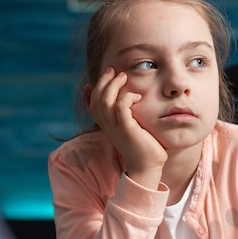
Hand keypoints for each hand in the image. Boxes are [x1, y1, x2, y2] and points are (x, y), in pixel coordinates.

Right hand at [86, 67, 167, 188]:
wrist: (147, 167)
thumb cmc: (142, 147)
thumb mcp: (130, 129)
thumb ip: (125, 116)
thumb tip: (124, 101)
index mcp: (106, 126)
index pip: (91, 105)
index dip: (90, 91)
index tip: (95, 81)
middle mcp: (108, 126)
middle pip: (96, 99)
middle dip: (103, 81)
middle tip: (114, 71)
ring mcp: (116, 128)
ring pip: (105, 101)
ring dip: (113, 85)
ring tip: (123, 76)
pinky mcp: (127, 130)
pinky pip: (121, 108)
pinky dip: (127, 97)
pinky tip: (137, 96)